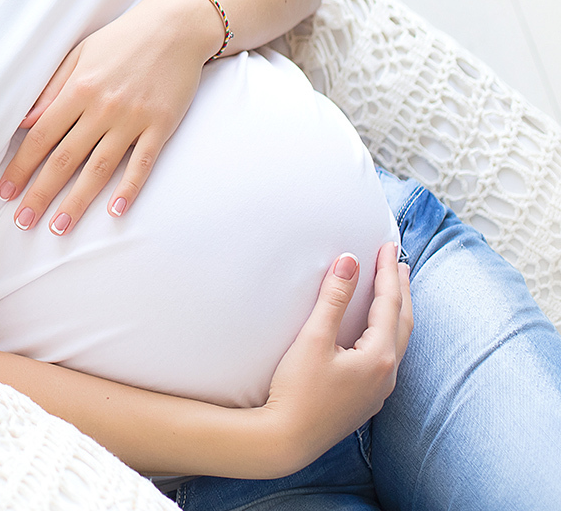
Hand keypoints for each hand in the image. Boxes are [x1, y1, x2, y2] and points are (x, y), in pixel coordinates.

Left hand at [0, 0, 219, 234]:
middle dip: (41, 194)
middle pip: (65, 159)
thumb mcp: (80, 54)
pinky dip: (129, 189)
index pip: (42, 137)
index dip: (21, 167)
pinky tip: (115, 212)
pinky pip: (142, 164)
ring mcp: (133, 119)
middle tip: (23, 222)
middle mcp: (103, 108)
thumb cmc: (123, 39)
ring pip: (100, 168)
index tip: (6, 192)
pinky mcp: (161, 126)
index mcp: (78, 89)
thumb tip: (23, 121)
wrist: (176, 27)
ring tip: (59, 227)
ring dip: (77, 201)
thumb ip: (51, 88)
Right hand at [259, 242, 412, 475]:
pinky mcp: (364, 400)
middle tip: (400, 263)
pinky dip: (388, 334)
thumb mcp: (314, 339)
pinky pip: (387, 357)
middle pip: (402, 322)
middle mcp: (386, 374)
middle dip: (401, 290)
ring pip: (398, 341)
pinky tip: (378, 334)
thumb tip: (350, 262)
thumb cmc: (297, 391)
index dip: (388, 272)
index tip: (390, 247)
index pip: (389, 303)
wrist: (285, 440)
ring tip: (394, 292)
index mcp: (379, 356)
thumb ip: (333, 298)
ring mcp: (378, 390)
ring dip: (397, 312)